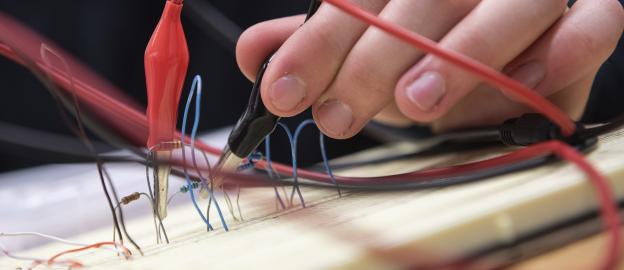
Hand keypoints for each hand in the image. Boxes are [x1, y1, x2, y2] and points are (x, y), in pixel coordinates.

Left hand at [236, 0, 623, 137]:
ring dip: (460, 54)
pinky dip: (562, 51)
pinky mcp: (591, 12)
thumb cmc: (434, 46)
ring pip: (510, 4)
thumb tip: (256, 56)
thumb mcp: (372, 48)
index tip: (281, 91)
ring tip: (414, 102)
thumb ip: (320, 45)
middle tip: (337, 113)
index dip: (317, 44)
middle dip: (372, 60)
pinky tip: (522, 85)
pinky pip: (594, 23)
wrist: (516, 46)